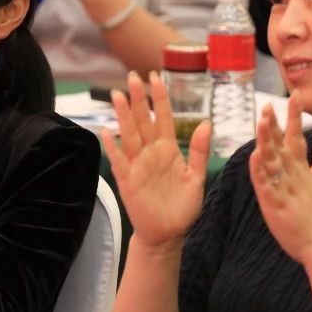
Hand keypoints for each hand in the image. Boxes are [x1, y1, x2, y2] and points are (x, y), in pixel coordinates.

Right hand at [100, 72, 210, 246]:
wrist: (169, 234)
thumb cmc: (182, 207)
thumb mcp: (196, 177)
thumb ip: (198, 150)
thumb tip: (206, 122)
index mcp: (167, 149)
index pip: (162, 117)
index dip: (159, 98)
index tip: (155, 76)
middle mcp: (149, 153)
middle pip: (142, 120)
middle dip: (137, 99)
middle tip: (133, 76)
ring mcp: (136, 165)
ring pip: (129, 135)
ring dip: (123, 115)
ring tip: (118, 95)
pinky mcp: (127, 181)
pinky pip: (118, 161)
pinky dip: (112, 147)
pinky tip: (105, 132)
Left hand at [248, 96, 311, 265]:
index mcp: (301, 170)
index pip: (297, 138)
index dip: (294, 117)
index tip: (294, 96)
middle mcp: (294, 175)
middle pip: (282, 145)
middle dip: (274, 124)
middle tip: (267, 104)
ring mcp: (286, 189)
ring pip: (274, 160)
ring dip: (267, 141)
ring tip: (260, 122)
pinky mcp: (277, 204)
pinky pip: (266, 184)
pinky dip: (260, 170)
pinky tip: (254, 156)